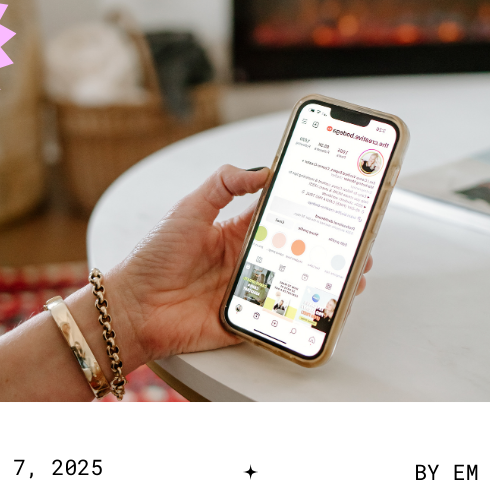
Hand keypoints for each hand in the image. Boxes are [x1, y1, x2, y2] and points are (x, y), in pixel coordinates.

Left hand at [106, 163, 372, 366]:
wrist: (131, 307)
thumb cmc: (153, 257)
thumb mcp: (189, 208)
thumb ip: (224, 184)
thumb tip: (262, 170)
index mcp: (236, 230)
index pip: (281, 213)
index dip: (307, 206)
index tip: (332, 196)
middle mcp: (246, 259)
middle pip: (297, 250)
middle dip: (329, 245)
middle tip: (357, 237)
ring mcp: (248, 290)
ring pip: (296, 282)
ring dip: (325, 278)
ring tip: (353, 271)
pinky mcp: (246, 320)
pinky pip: (281, 317)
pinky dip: (304, 313)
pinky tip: (325, 305)